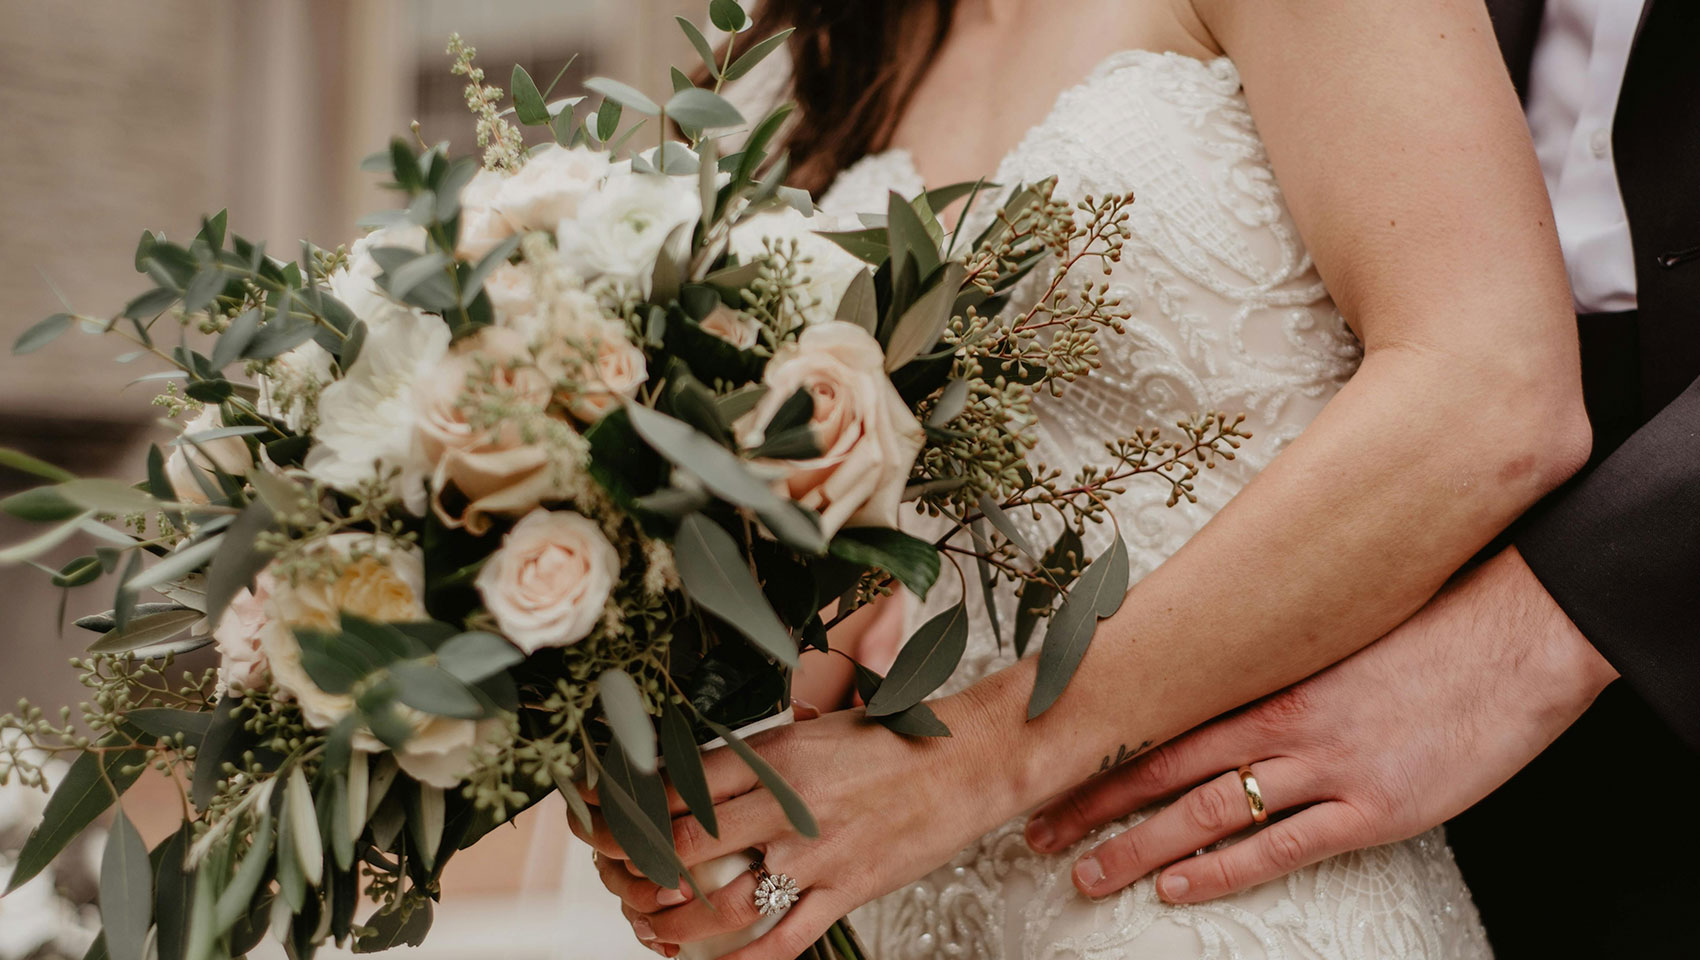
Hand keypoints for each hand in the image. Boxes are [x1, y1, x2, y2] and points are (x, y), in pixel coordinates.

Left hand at [575, 704, 1009, 959]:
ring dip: (673, 924)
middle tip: (614, 877)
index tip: (602, 819)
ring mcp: (818, 854)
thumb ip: (759, 756)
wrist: (971, 759)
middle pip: (685, 845)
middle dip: (636, 868)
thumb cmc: (895, 739)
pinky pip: (783, 941)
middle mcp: (789, 804)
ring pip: (723, 904)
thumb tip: (697, 775)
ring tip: (649, 926)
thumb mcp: (815, 727)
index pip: (679, 784)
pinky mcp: (848, 891)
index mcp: (777, 753)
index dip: (630, 807)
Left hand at [1023, 545, 1617, 903]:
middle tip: (1037, 832)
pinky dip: (1221, 872)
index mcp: (1269, 675)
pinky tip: (1177, 888)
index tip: (1051, 767)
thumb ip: (1278, 663)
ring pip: (1205, 813)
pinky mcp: (1373, 808)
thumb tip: (1222, 673)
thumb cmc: (1429, 629)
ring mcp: (1326, 768)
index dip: (1101, 750)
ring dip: (1138, 848)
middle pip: (1163, 769)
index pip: (1162, 720)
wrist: (1516, 636)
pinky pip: (1281, 849)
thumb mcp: (1337, 634)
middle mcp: (1282, 722)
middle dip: (1094, 805)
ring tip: (1086, 874)